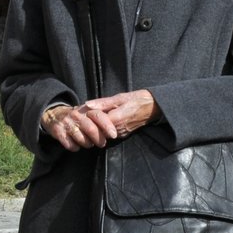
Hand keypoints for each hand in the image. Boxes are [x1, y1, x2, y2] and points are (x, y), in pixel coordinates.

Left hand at [40, 90, 157, 151]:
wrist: (154, 107)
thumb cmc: (138, 99)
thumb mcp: (120, 97)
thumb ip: (103, 103)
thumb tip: (87, 104)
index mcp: (116, 119)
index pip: (95, 125)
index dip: (86, 121)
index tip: (78, 115)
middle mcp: (118, 130)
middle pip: (97, 133)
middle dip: (87, 127)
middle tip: (77, 121)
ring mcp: (121, 134)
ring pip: (102, 135)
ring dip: (93, 130)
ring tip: (85, 122)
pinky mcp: (123, 135)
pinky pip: (108, 135)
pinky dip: (101, 131)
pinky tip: (96, 125)